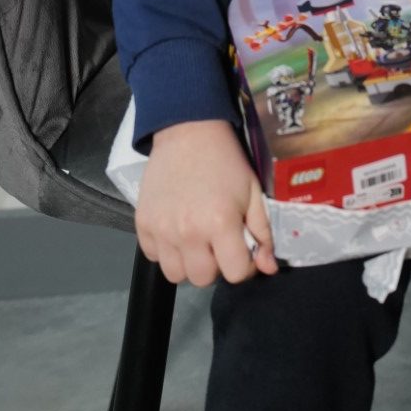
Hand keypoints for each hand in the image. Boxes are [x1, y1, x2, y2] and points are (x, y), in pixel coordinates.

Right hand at [135, 119, 277, 286]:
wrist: (188, 131)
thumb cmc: (226, 161)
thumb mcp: (253, 192)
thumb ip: (263, 232)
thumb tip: (268, 268)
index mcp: (220, 223)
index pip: (235, 273)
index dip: (244, 264)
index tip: (242, 247)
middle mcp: (188, 233)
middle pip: (203, 279)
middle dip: (215, 265)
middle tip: (217, 241)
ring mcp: (161, 230)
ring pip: (176, 274)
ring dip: (189, 262)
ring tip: (196, 238)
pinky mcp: (142, 224)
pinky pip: (154, 257)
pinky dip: (166, 250)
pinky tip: (176, 228)